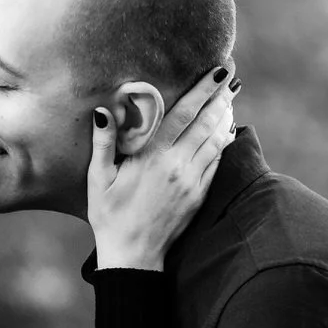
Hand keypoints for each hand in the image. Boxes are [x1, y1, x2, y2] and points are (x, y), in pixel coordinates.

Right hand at [85, 66, 236, 270]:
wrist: (133, 256)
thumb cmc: (109, 216)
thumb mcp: (98, 179)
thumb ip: (103, 143)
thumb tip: (103, 111)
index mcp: (153, 157)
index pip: (184, 114)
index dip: (202, 91)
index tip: (217, 71)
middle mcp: (178, 166)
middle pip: (206, 123)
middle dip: (220, 97)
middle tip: (230, 76)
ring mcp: (192, 182)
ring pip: (216, 141)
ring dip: (224, 117)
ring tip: (229, 97)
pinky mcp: (199, 196)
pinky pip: (217, 163)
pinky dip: (223, 143)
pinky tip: (226, 131)